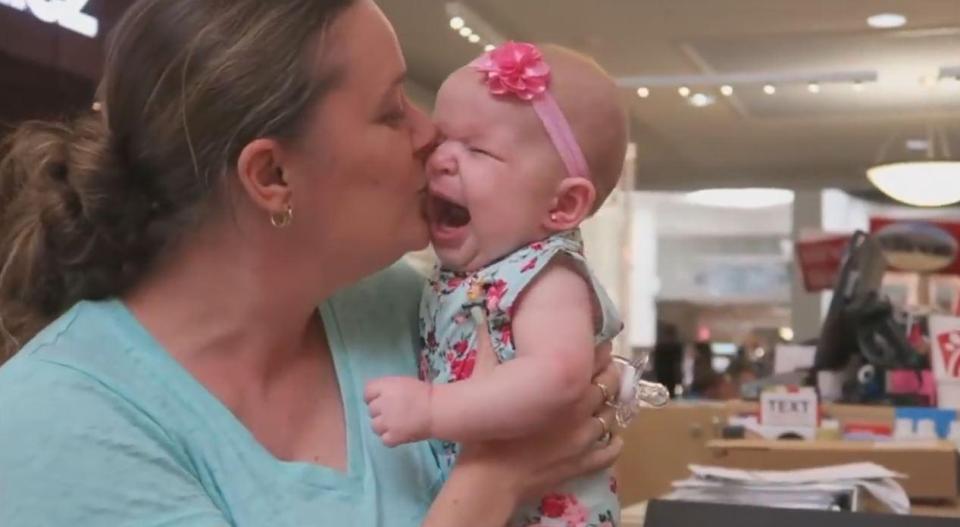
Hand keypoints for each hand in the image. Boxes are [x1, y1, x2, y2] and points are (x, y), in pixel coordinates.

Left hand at [364, 376, 431, 446]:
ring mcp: (386, 422)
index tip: (381, 399)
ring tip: (396, 425)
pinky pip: (384, 439)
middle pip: (371, 410)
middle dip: (380, 411)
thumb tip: (379, 396)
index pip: (367, 392)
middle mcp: (382, 404)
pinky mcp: (392, 437)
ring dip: (383, 426)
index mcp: (385, 387)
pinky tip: (399, 434)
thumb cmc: (425, 394)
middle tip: (394, 412)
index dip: (373, 397)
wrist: (437, 410)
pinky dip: (390, 438)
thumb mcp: (403, 383)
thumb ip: (388, 388)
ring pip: (374, 426)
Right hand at [456, 327, 622, 500]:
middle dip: (608, 372)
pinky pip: (610, 451)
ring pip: (612, 415)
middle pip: (608, 384)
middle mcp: (580, 410)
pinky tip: (612, 437)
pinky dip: (614, 442)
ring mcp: (585, 440)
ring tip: (607, 398)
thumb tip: (485, 321)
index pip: (592, 359)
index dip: (597, 349)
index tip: (595, 343)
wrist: (489, 480)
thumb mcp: (483, 380)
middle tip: (604, 366)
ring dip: (611, 404)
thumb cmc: (486, 431)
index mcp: (561, 386)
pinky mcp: (583, 464)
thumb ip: (490, 349)